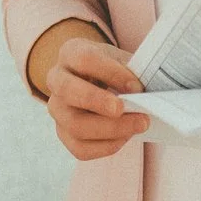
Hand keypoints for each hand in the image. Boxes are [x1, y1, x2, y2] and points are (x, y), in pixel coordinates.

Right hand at [33, 21, 149, 161]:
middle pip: (69, 91)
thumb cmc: (113, 69)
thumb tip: (144, 93)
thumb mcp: (121, 60)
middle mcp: (56, 80)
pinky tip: (125, 136)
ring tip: (138, 124)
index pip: (84, 59)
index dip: (111, 73)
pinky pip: (80, 148)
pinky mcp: (63, 133)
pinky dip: (106, 145)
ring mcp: (57, 109)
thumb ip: (131, 71)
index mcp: (70, 52)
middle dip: (98, 102)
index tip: (137, 86)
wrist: (100, 83)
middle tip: (125, 108)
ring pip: (75, 125)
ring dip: (111, 129)